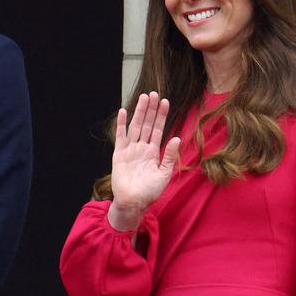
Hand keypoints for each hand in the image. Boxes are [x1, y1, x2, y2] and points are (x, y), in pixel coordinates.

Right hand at [108, 92, 181, 230]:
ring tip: (144, 97)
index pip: (158, 129)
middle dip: (150, 109)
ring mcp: (130, 150)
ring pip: (135, 126)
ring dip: (139, 112)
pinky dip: (121, 124)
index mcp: (153, 152)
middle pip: (146, 124)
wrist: (133, 202)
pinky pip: (121, 136)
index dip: (161, 116)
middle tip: (154, 93)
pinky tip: (124, 111)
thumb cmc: (150, 191)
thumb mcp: (164, 173)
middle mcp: (142, 148)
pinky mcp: (119, 154)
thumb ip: (170, 156)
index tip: (165, 102)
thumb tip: (176, 138)